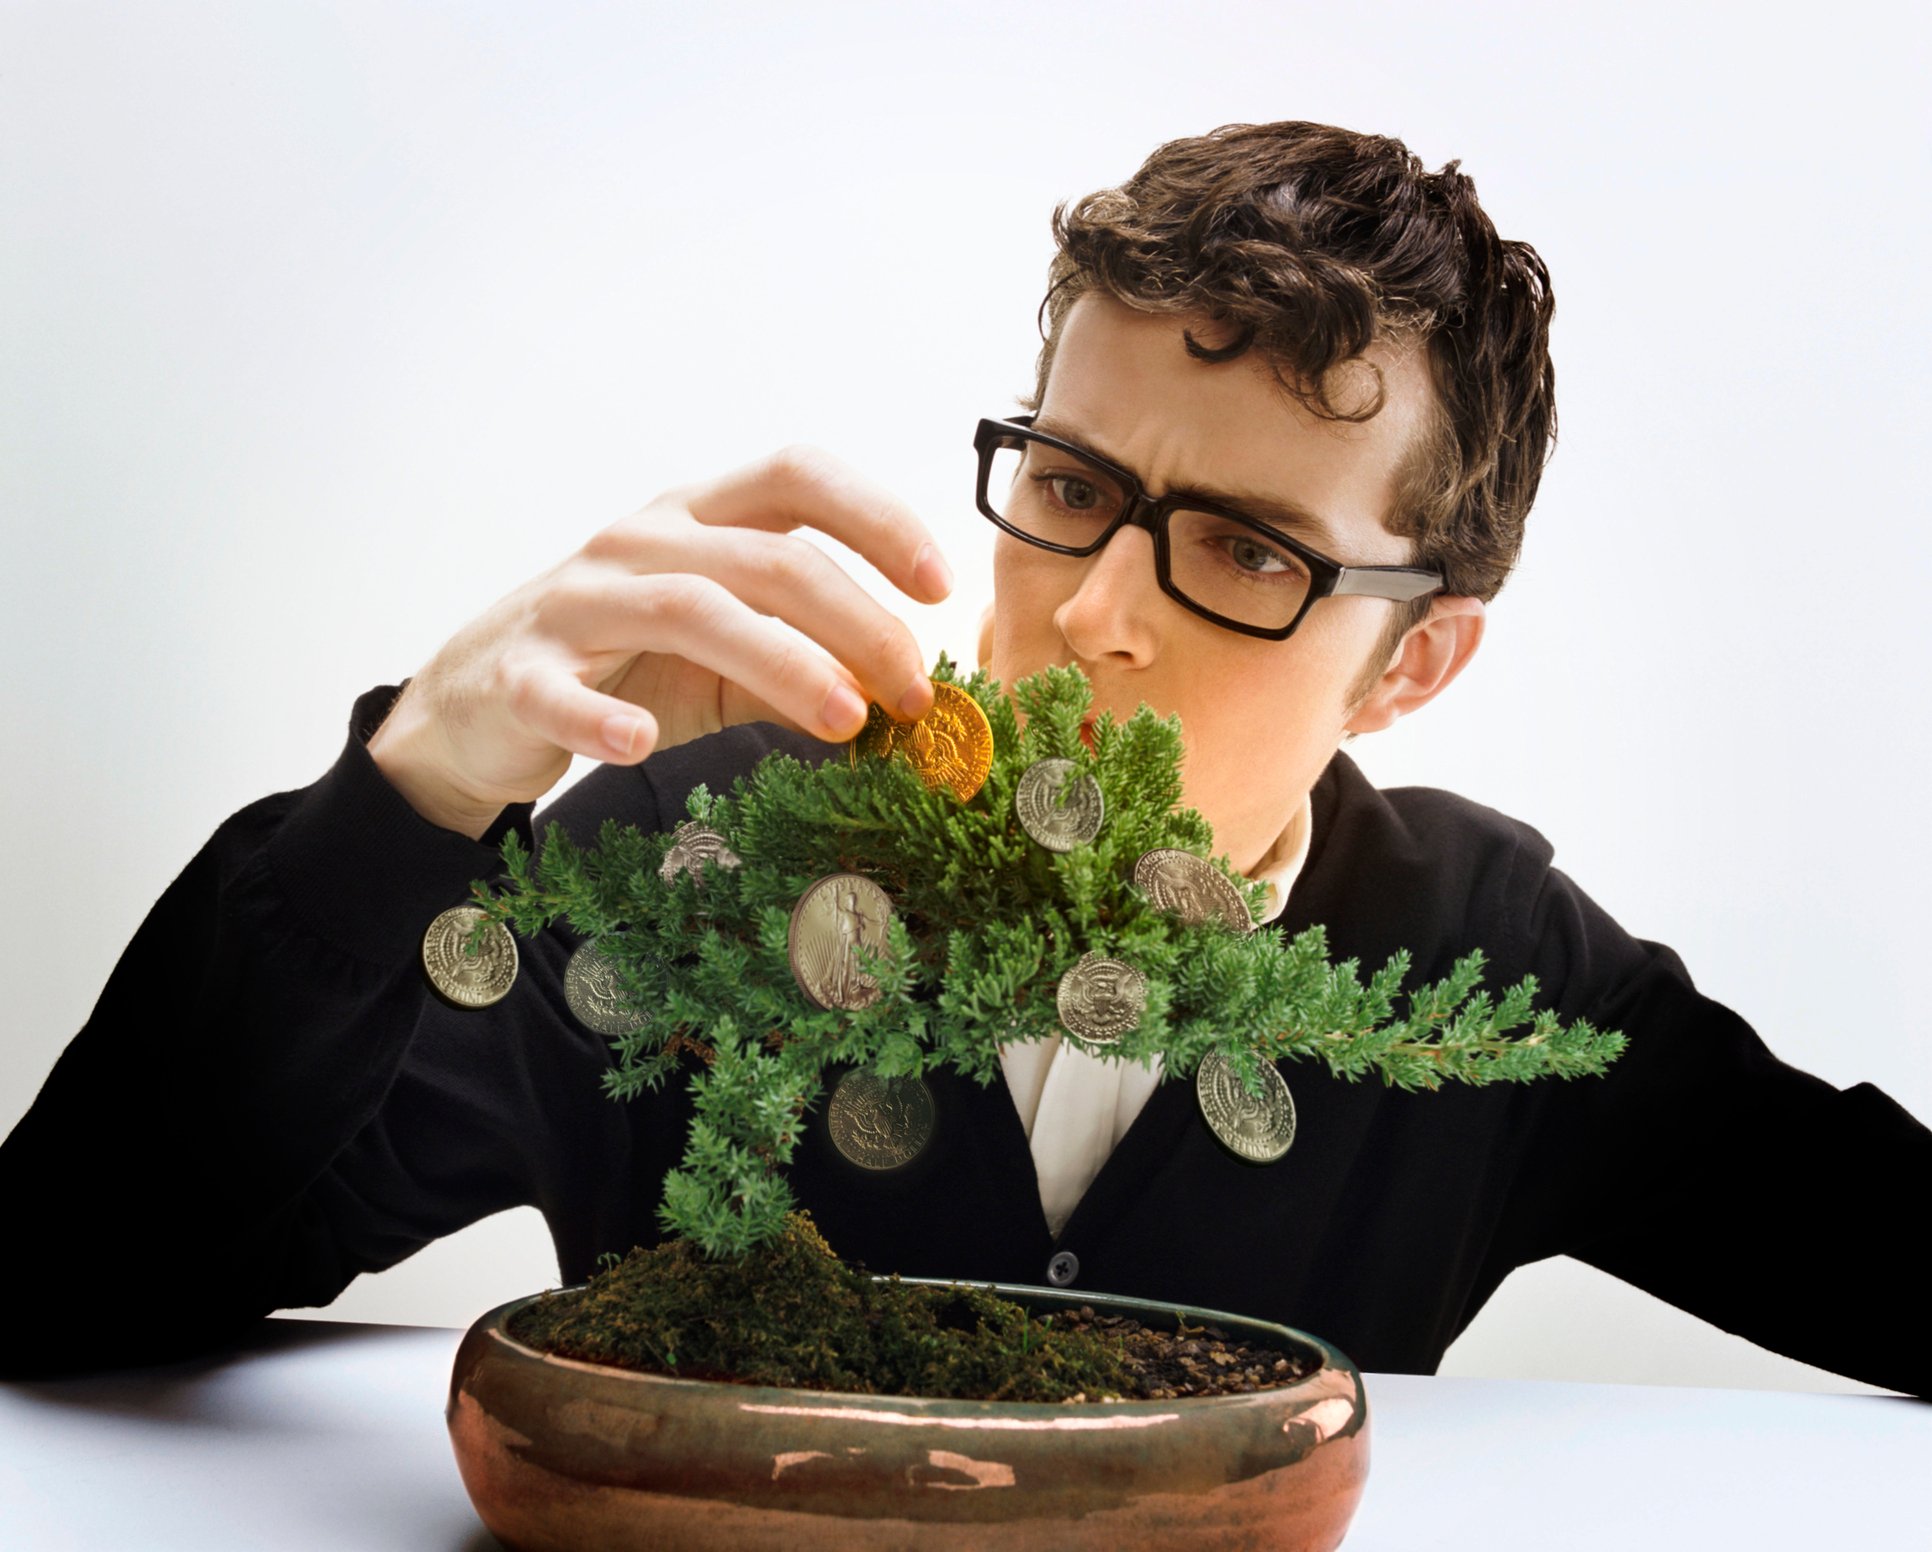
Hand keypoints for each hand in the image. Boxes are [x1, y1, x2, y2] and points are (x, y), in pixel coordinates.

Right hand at [366, 446, 953, 838]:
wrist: (476, 707)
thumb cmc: (620, 666)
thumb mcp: (725, 661)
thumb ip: (805, 665)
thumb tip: (906, 695)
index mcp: (695, 521)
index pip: (796, 478)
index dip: (876, 518)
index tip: (940, 585)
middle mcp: (639, 544)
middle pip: (766, 558)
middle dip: (857, 622)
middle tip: (912, 691)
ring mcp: (575, 604)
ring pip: (690, 610)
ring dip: (781, 664)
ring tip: (846, 719)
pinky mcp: (520, 676)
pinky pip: (561, 692)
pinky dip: (601, 717)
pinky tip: (640, 742)